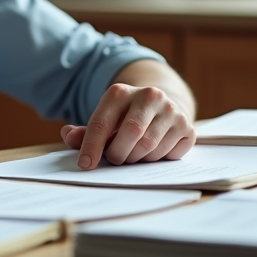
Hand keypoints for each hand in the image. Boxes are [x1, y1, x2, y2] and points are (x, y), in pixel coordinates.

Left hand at [61, 84, 194, 169]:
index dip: (92, 146)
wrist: (161, 106)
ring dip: (138, 159)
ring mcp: (171, 109)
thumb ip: (85, 132)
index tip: (86, 164)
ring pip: (150, 148)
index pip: (102, 122)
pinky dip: (159, 159)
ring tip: (135, 152)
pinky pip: (170, 154)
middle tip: (116, 159)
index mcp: (120, 92)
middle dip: (119, 154)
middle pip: (130, 134)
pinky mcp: (187, 125)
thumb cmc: (125, 118)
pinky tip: (156, 149)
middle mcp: (149, 95)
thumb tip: (69, 136)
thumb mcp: (105, 120)